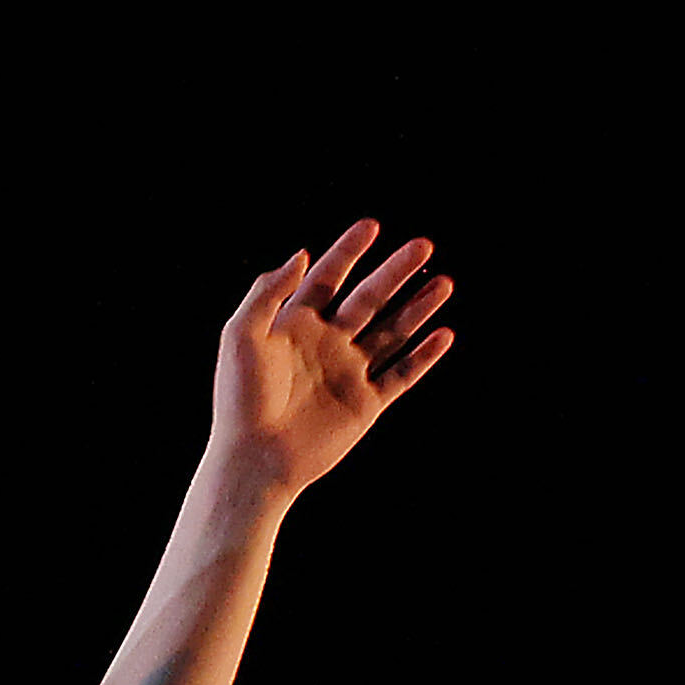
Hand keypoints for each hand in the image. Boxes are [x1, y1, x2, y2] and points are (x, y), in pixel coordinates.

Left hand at [213, 219, 456, 493]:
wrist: (256, 458)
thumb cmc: (240, 399)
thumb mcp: (241, 334)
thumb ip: (268, 291)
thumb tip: (303, 255)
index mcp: (295, 323)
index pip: (329, 277)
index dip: (349, 251)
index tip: (371, 226)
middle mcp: (326, 344)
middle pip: (369, 298)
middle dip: (396, 272)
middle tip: (423, 245)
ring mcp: (348, 373)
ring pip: (392, 332)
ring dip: (418, 307)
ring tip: (443, 283)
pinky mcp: (364, 404)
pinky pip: (401, 375)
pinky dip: (424, 356)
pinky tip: (444, 334)